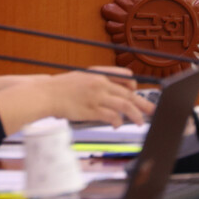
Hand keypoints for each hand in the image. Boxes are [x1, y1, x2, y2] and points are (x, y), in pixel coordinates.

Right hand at [34, 68, 152, 126]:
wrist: (46, 93)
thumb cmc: (60, 87)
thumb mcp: (80, 77)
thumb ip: (96, 82)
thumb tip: (110, 91)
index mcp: (97, 73)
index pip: (124, 76)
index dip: (133, 85)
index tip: (137, 91)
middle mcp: (100, 83)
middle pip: (128, 93)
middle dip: (142, 103)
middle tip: (151, 110)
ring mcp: (97, 97)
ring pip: (124, 105)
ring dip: (135, 115)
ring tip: (140, 122)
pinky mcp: (92, 110)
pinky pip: (112, 116)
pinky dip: (118, 121)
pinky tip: (118, 125)